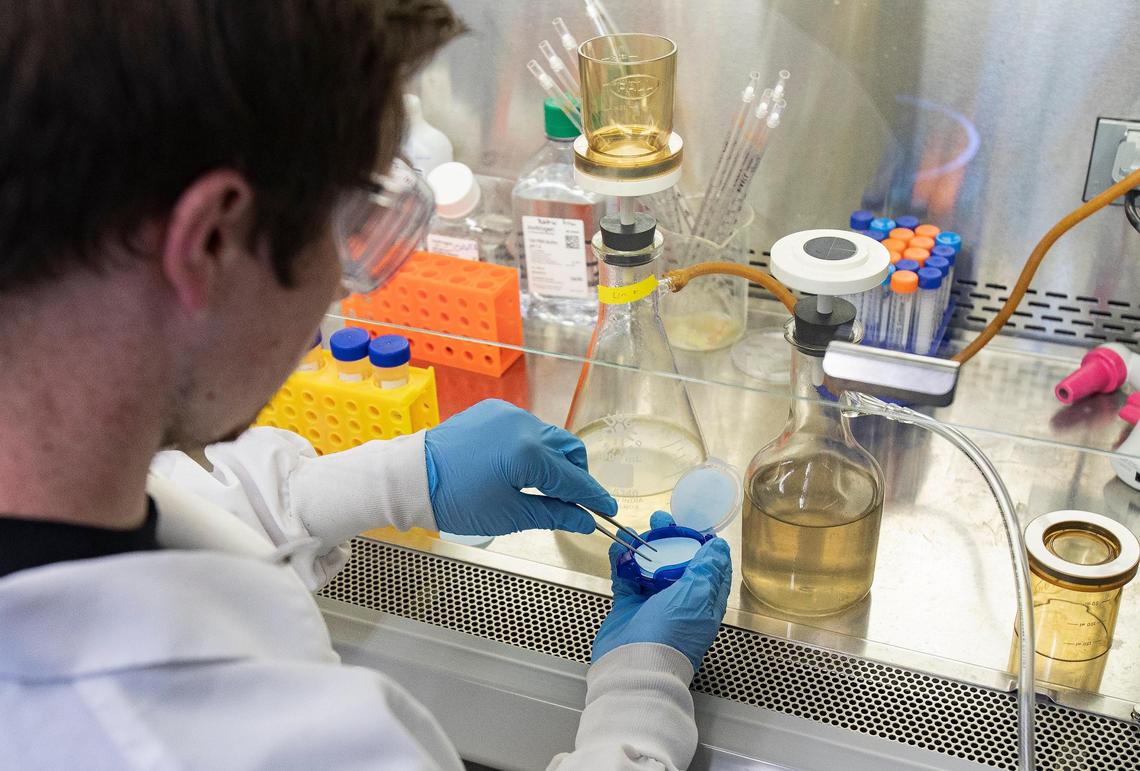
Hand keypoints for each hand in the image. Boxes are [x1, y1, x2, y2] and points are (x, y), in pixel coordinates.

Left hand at [424, 399, 616, 535]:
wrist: (411, 478)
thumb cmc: (457, 501)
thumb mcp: (509, 514)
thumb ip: (554, 514)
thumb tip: (584, 520)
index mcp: (529, 452)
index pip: (573, 478)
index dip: (593, 497)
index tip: (607, 511)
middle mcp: (524, 425)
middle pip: (568, 449)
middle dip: (575, 475)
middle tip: (572, 501)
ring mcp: (508, 413)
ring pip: (548, 436)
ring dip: (553, 459)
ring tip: (542, 486)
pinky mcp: (492, 410)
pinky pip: (525, 427)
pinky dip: (531, 446)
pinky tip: (518, 466)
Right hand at [593, 511, 731, 671]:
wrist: (634, 665)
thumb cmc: (670, 634)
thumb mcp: (697, 596)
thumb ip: (707, 569)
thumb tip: (720, 548)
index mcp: (705, 601)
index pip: (711, 567)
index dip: (704, 545)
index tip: (695, 526)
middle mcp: (681, 601)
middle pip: (678, 563)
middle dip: (671, 539)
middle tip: (662, 520)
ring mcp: (654, 603)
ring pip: (651, 567)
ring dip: (645, 546)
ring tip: (637, 529)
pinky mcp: (629, 606)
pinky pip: (626, 577)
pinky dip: (622, 561)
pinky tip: (619, 545)